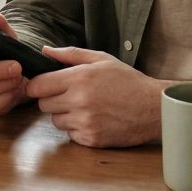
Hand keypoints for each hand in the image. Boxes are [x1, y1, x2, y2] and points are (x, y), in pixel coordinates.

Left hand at [28, 46, 168, 147]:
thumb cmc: (128, 81)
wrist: (153, 108)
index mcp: (79, 78)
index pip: (37, 86)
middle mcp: (79, 101)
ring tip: (85, 107)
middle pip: (43, 105)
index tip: (45, 85)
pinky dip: (77, 128)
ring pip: (55, 121)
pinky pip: (70, 134)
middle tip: (70, 95)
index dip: (37, 85)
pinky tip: (94, 119)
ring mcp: (85, 122)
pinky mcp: (91, 139)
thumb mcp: (101, 60)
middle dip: (52, 100)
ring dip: (64, 115)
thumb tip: (44, 51)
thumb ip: (70, 54)